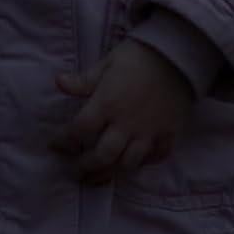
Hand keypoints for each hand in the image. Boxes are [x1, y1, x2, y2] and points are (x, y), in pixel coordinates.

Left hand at [49, 38, 192, 186]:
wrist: (178, 56)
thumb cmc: (138, 56)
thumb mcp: (107, 63)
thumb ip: (84, 80)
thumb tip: (58, 82)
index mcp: (107, 104)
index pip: (80, 129)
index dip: (65, 141)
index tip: (56, 146)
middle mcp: (127, 123)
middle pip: (103, 155)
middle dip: (87, 166)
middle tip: (76, 171)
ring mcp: (149, 132)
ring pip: (129, 163)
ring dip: (112, 172)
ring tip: (99, 176)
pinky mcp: (169, 134)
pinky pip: (156, 157)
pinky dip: (144, 164)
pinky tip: (134, 164)